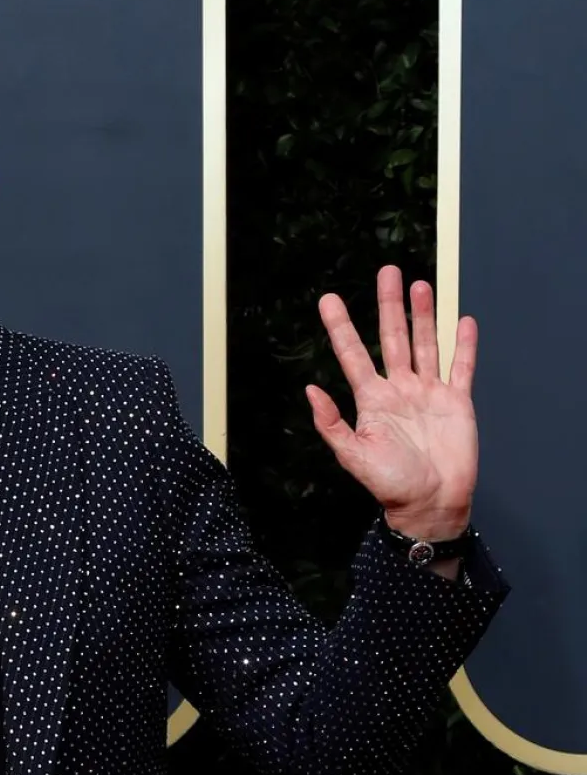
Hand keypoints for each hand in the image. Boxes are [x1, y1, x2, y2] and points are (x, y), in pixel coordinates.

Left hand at [307, 265, 476, 541]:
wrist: (430, 503)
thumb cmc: (389, 483)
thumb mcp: (352, 454)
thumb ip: (332, 423)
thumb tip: (310, 390)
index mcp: (372, 399)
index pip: (353, 354)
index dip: (341, 327)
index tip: (328, 299)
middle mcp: (400, 389)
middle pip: (393, 337)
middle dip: (389, 305)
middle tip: (387, 271)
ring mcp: (429, 392)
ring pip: (426, 344)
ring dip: (423, 315)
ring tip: (419, 285)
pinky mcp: (457, 402)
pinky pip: (462, 367)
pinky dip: (463, 345)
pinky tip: (462, 320)